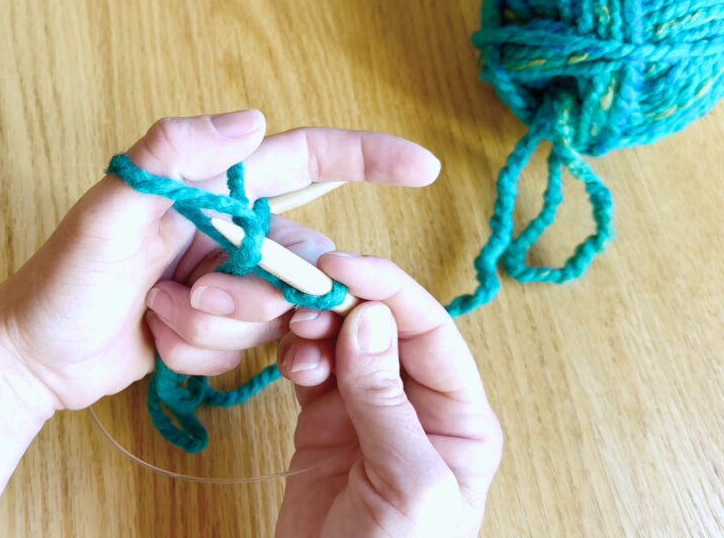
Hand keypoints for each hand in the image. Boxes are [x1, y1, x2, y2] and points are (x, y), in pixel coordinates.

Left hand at [0, 110, 440, 412]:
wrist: (34, 356)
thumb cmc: (62, 279)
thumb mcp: (108, 212)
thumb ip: (170, 156)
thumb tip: (252, 119)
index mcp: (211, 186)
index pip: (304, 158)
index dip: (367, 158)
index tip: (423, 168)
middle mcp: (226, 229)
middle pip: (295, 261)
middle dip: (252, 295)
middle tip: (182, 299)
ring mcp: (224, 280)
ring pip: (270, 314)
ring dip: (214, 328)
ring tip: (154, 317)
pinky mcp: (216, 327)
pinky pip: (243, 349)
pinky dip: (201, 354)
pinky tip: (155, 343)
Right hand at [275, 255, 502, 536]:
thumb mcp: (407, 481)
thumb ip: (385, 399)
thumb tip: (367, 316)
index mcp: (458, 416)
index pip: (429, 331)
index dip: (389, 290)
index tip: (344, 267)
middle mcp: (416, 404)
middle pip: (382, 328)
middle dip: (345, 304)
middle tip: (304, 295)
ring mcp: (366, 411)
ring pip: (343, 341)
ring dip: (317, 326)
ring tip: (296, 333)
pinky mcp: (322, 423)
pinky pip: (311, 369)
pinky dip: (297, 353)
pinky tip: (290, 359)